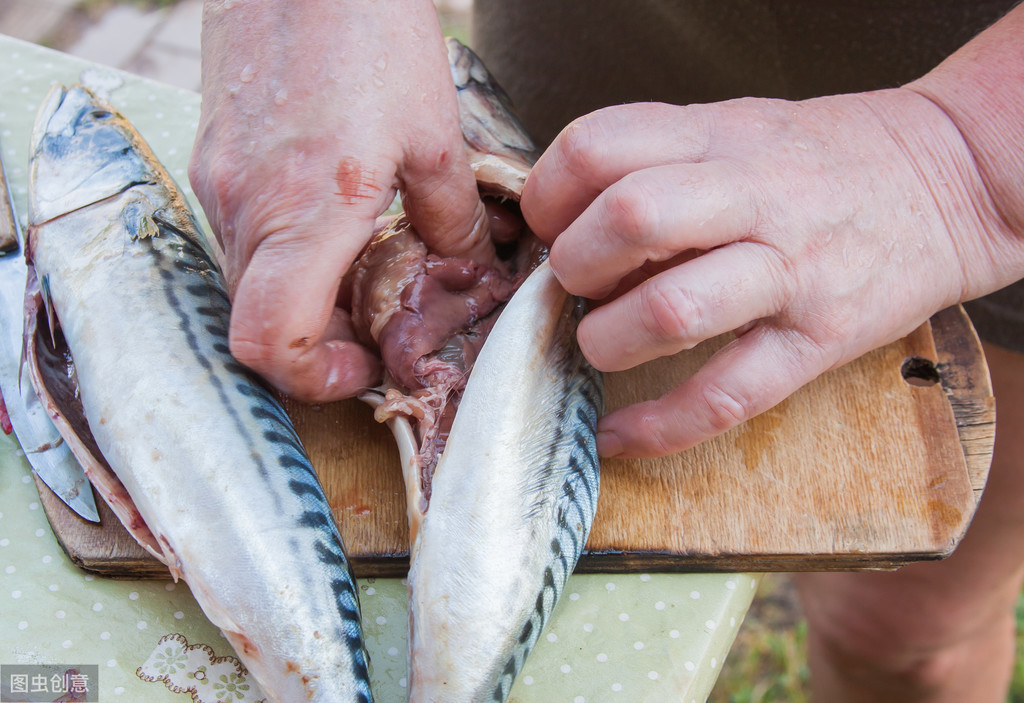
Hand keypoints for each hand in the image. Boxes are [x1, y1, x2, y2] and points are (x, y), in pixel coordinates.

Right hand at [189, 0, 489, 401]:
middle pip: (257, 325)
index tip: (360, 368)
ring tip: (359, 274)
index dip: (312, 379)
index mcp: (306, 213)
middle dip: (318, 345)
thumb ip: (451, 218)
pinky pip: (242, 239)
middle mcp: (246, 209)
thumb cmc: (367, 34)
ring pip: (248, 285)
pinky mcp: (213, 160)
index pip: (270, 342)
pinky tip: (329, 226)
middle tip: (374, 329)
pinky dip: (283, 259)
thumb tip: (467, 266)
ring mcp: (220, 184)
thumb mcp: (435, 136)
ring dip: (301, 302)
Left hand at [522, 89, 1023, 456]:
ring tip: (602, 344)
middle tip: (575, 286)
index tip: (549, 228)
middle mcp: (751, 197)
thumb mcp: (737, 127)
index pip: (597, 148)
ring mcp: (789, 272)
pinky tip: (616, 436)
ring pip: (671, 311)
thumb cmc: (821, 158)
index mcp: (718, 137)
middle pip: (628, 219)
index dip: (549, 196)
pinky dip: (656, 428)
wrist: (950, 179)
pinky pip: (724, 397)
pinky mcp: (819, 342)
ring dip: (608, 339)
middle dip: (574, 266)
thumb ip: (657, 162)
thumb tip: (565, 226)